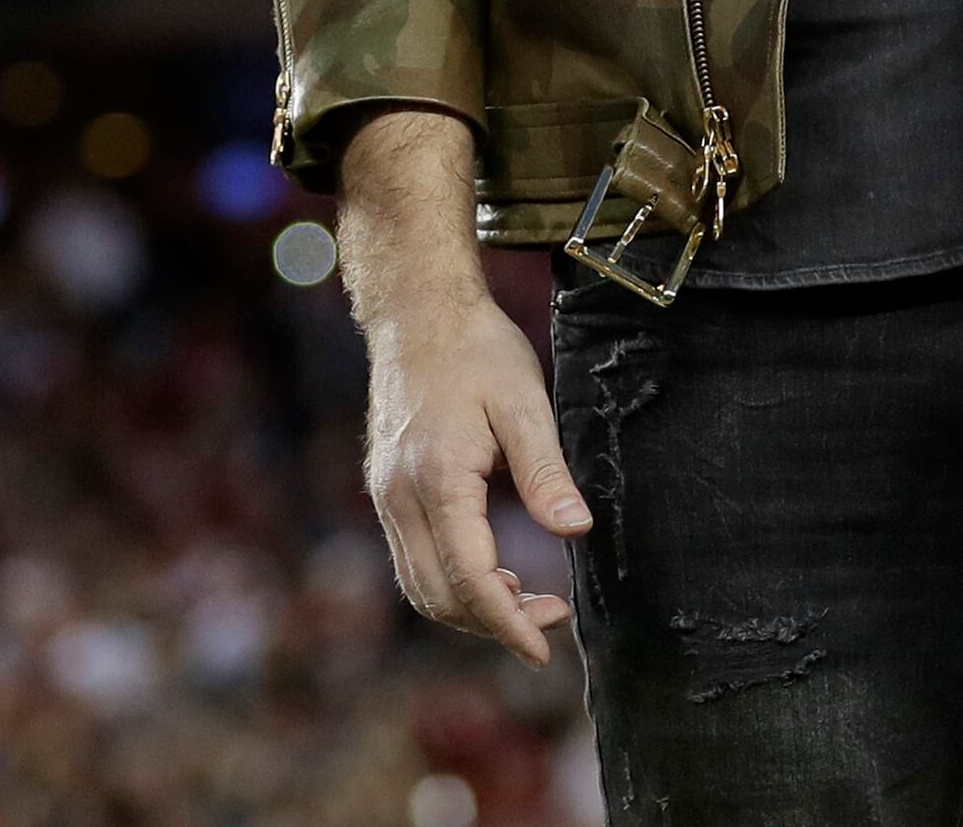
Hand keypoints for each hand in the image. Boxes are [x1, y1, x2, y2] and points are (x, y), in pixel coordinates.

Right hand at [360, 278, 592, 663]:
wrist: (417, 313)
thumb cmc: (477, 350)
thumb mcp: (525, 402)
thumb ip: (545, 471)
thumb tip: (575, 531)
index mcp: (437, 480)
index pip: (470, 579)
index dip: (507, 624)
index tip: (543, 650)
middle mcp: (400, 498)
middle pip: (438, 596)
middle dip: (493, 622)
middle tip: (552, 615)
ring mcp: (387, 496)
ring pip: (419, 584)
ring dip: (470, 607)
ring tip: (527, 597)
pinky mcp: (387, 490)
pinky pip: (412, 558)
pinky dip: (451, 581)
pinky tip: (494, 568)